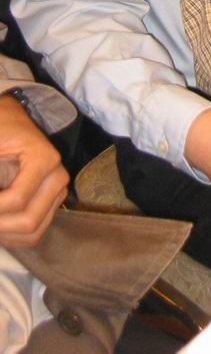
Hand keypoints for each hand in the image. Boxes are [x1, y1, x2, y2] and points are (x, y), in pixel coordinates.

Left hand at [0, 94, 68, 246]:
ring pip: (33, 233)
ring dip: (5, 235)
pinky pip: (35, 232)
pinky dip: (13, 237)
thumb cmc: (0, 127)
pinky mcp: (53, 201)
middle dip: (0, 226)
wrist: (11, 119)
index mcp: (44, 159)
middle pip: (29, 221)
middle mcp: (58, 177)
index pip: (17, 199)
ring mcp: (58, 191)